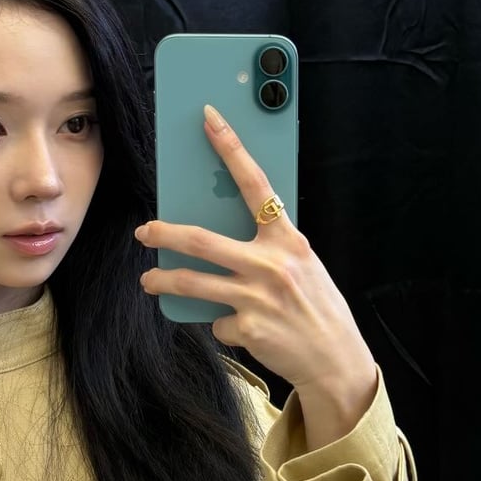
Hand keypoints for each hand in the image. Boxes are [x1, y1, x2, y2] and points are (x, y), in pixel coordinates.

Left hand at [135, 104, 375, 397]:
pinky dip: (221, 324)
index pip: (256, 184)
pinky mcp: (246, 328)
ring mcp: (256, 297)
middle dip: (164, 232)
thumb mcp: (302, 267)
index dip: (231, 149)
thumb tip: (224, 238)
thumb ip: (269, 249)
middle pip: (201, 240)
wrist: (336, 360)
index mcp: (288, 241)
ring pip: (192, 282)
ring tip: (151, 280)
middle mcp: (271, 264)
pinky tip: (240, 328)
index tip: (210, 120)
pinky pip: (216, 321)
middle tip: (144, 230)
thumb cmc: (317, 308)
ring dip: (163, 280)